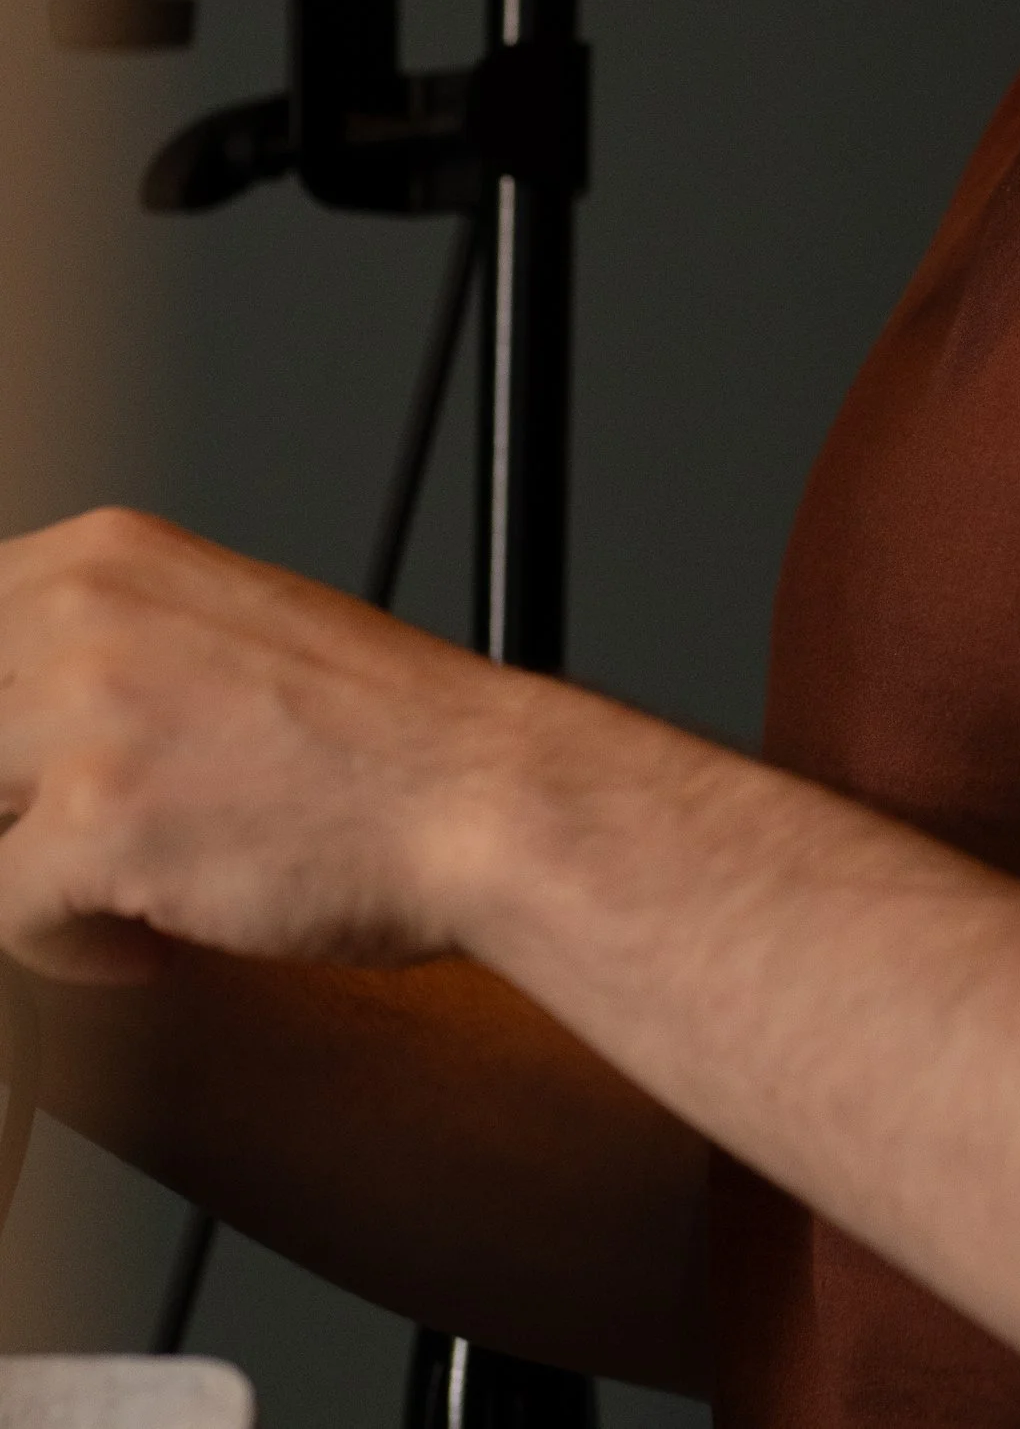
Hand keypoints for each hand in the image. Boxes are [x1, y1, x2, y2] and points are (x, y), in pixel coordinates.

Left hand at [0, 508, 510, 982]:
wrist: (482, 796)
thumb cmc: (377, 735)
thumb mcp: (217, 628)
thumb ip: (99, 650)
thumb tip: (12, 717)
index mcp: (105, 555)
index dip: (1, 730)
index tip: (29, 784)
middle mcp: (82, 613)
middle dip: (12, 804)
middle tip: (89, 839)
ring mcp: (86, 713)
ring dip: (33, 874)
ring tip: (124, 892)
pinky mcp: (96, 823)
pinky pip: (1, 917)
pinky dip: (68, 953)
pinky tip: (153, 941)